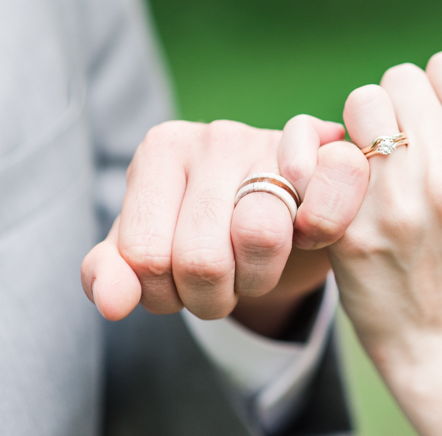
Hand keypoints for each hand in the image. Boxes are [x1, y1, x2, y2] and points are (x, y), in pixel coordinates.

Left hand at [80, 116, 367, 332]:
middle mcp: (216, 137)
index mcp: (161, 149)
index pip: (146, 258)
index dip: (165, 295)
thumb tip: (112, 304)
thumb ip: (113, 271)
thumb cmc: (200, 230)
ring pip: (261, 237)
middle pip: (201, 260)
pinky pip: (329, 190)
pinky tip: (308, 233)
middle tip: (220, 283)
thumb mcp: (147, 249)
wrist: (274, 212)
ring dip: (259, 279)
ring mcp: (273, 141)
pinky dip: (323, 224)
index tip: (179, 282)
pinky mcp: (328, 152)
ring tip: (254, 267)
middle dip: (211, 297)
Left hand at [331, 26, 441, 358]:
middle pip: (398, 78)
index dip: (436, 90)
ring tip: (376, 158)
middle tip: (403, 145)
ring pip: (361, 100)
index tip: (435, 124)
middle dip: (399, 104)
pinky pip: (328, 144)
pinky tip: (349, 183)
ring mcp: (397, 199)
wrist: (438, 327)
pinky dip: (335, 154)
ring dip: (364, 122)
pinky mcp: (350, 223)